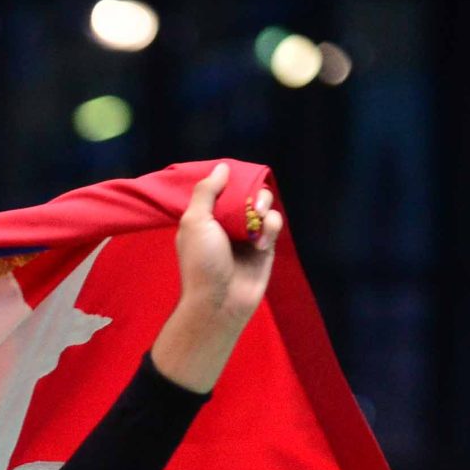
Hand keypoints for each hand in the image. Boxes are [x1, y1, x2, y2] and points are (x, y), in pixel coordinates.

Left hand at [150, 166, 283, 392]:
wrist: (220, 302)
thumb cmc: (202, 262)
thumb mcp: (195, 222)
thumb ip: (207, 192)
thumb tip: (222, 166)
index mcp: (206, 215)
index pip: (223, 187)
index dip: (232, 180)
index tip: (237, 177)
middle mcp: (227, 222)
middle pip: (247, 192)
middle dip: (253, 193)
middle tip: (251, 204)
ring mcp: (247, 234)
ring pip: (264, 206)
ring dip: (264, 208)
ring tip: (256, 224)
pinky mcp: (265, 246)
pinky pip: (274, 225)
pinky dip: (270, 229)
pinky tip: (260, 245)